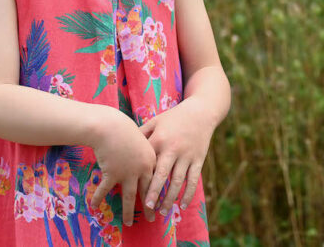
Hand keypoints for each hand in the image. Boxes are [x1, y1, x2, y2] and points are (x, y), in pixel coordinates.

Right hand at [89, 109, 155, 226]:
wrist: (110, 125)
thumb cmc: (124, 128)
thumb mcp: (141, 138)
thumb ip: (145, 151)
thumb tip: (147, 161)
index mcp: (151, 160)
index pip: (156, 181)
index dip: (157, 193)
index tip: (160, 202)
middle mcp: (141, 169)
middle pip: (146, 192)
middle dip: (149, 208)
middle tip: (152, 219)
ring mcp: (127, 173)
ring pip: (129, 197)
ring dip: (128, 212)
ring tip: (129, 223)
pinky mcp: (112, 174)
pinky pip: (105, 190)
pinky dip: (98, 197)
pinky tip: (94, 206)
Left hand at [138, 98, 214, 220]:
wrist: (200, 112)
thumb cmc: (174, 118)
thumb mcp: (156, 122)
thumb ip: (141, 133)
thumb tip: (123, 145)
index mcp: (159, 139)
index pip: (148, 163)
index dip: (141, 178)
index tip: (133, 192)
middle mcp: (173, 148)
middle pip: (163, 174)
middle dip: (155, 192)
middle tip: (148, 207)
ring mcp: (187, 155)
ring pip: (178, 180)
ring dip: (170, 197)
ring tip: (162, 212)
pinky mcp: (198, 159)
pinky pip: (193, 180)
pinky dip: (188, 194)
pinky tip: (182, 205)